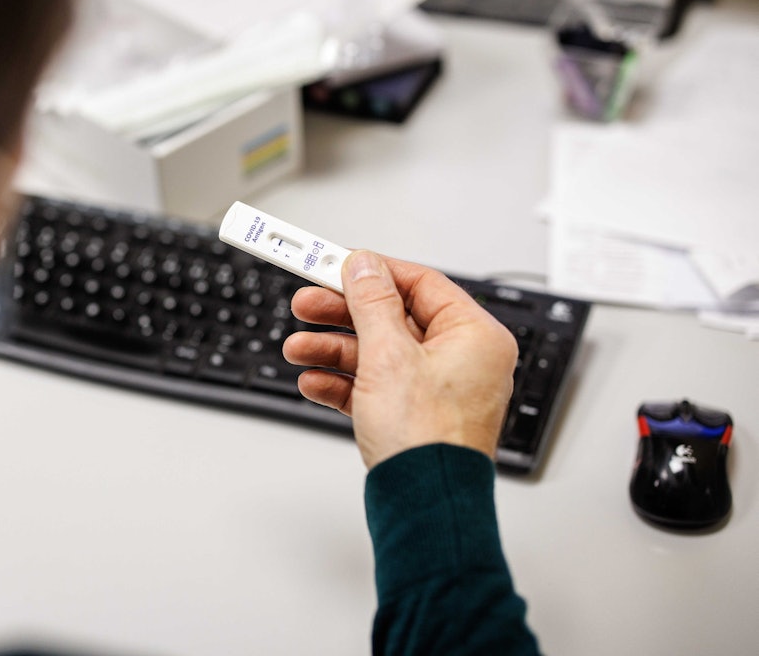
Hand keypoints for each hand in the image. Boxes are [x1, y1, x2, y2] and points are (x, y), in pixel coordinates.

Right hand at [282, 250, 517, 468]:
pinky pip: (374, 386)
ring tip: (297, 348)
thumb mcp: (389, 355)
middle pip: (391, 318)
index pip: (419, 284)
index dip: (371, 273)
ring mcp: (437, 390)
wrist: (424, 507)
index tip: (333, 265)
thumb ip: (372, 303)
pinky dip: (342, 382)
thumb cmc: (428, 440)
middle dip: (341, 314)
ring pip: (377, 353)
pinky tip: (313, 381)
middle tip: (305, 304)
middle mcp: (462, 359)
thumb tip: (363, 265)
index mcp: (474, 336)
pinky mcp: (414, 416)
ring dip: (332, 350)